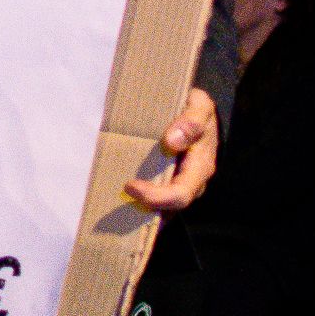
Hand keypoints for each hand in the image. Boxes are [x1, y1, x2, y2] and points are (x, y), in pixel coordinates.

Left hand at [124, 86, 218, 214]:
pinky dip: (137, 202)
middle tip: (119, 191)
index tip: (130, 186)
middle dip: (142, 204)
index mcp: (200, 168)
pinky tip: (118, 195)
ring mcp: (179, 185)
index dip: (156, 197)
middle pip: (167, 208)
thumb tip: (172, 141)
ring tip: (113, 199)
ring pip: (160, 208)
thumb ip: (191, 121)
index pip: (180, 194)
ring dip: (137, 207)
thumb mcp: (200, 106)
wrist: (199, 114)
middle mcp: (191, 183)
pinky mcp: (168, 183)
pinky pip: (154, 201)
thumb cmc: (197, 110)